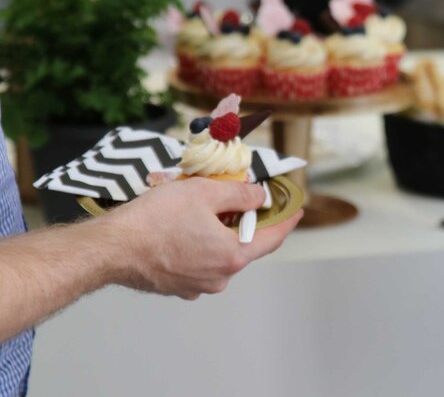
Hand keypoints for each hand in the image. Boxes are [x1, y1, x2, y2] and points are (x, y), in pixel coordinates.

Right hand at [103, 178, 302, 299]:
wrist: (110, 248)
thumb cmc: (155, 219)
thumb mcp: (205, 192)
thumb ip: (240, 194)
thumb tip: (259, 197)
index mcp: (232, 256)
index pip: (272, 238)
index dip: (286, 221)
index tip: (297, 210)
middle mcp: (219, 277)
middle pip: (242, 244)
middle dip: (241, 220)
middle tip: (236, 197)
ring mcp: (196, 286)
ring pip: (217, 252)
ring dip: (215, 231)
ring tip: (198, 208)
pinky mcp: (176, 286)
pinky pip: (196, 261)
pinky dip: (196, 243)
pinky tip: (180, 226)